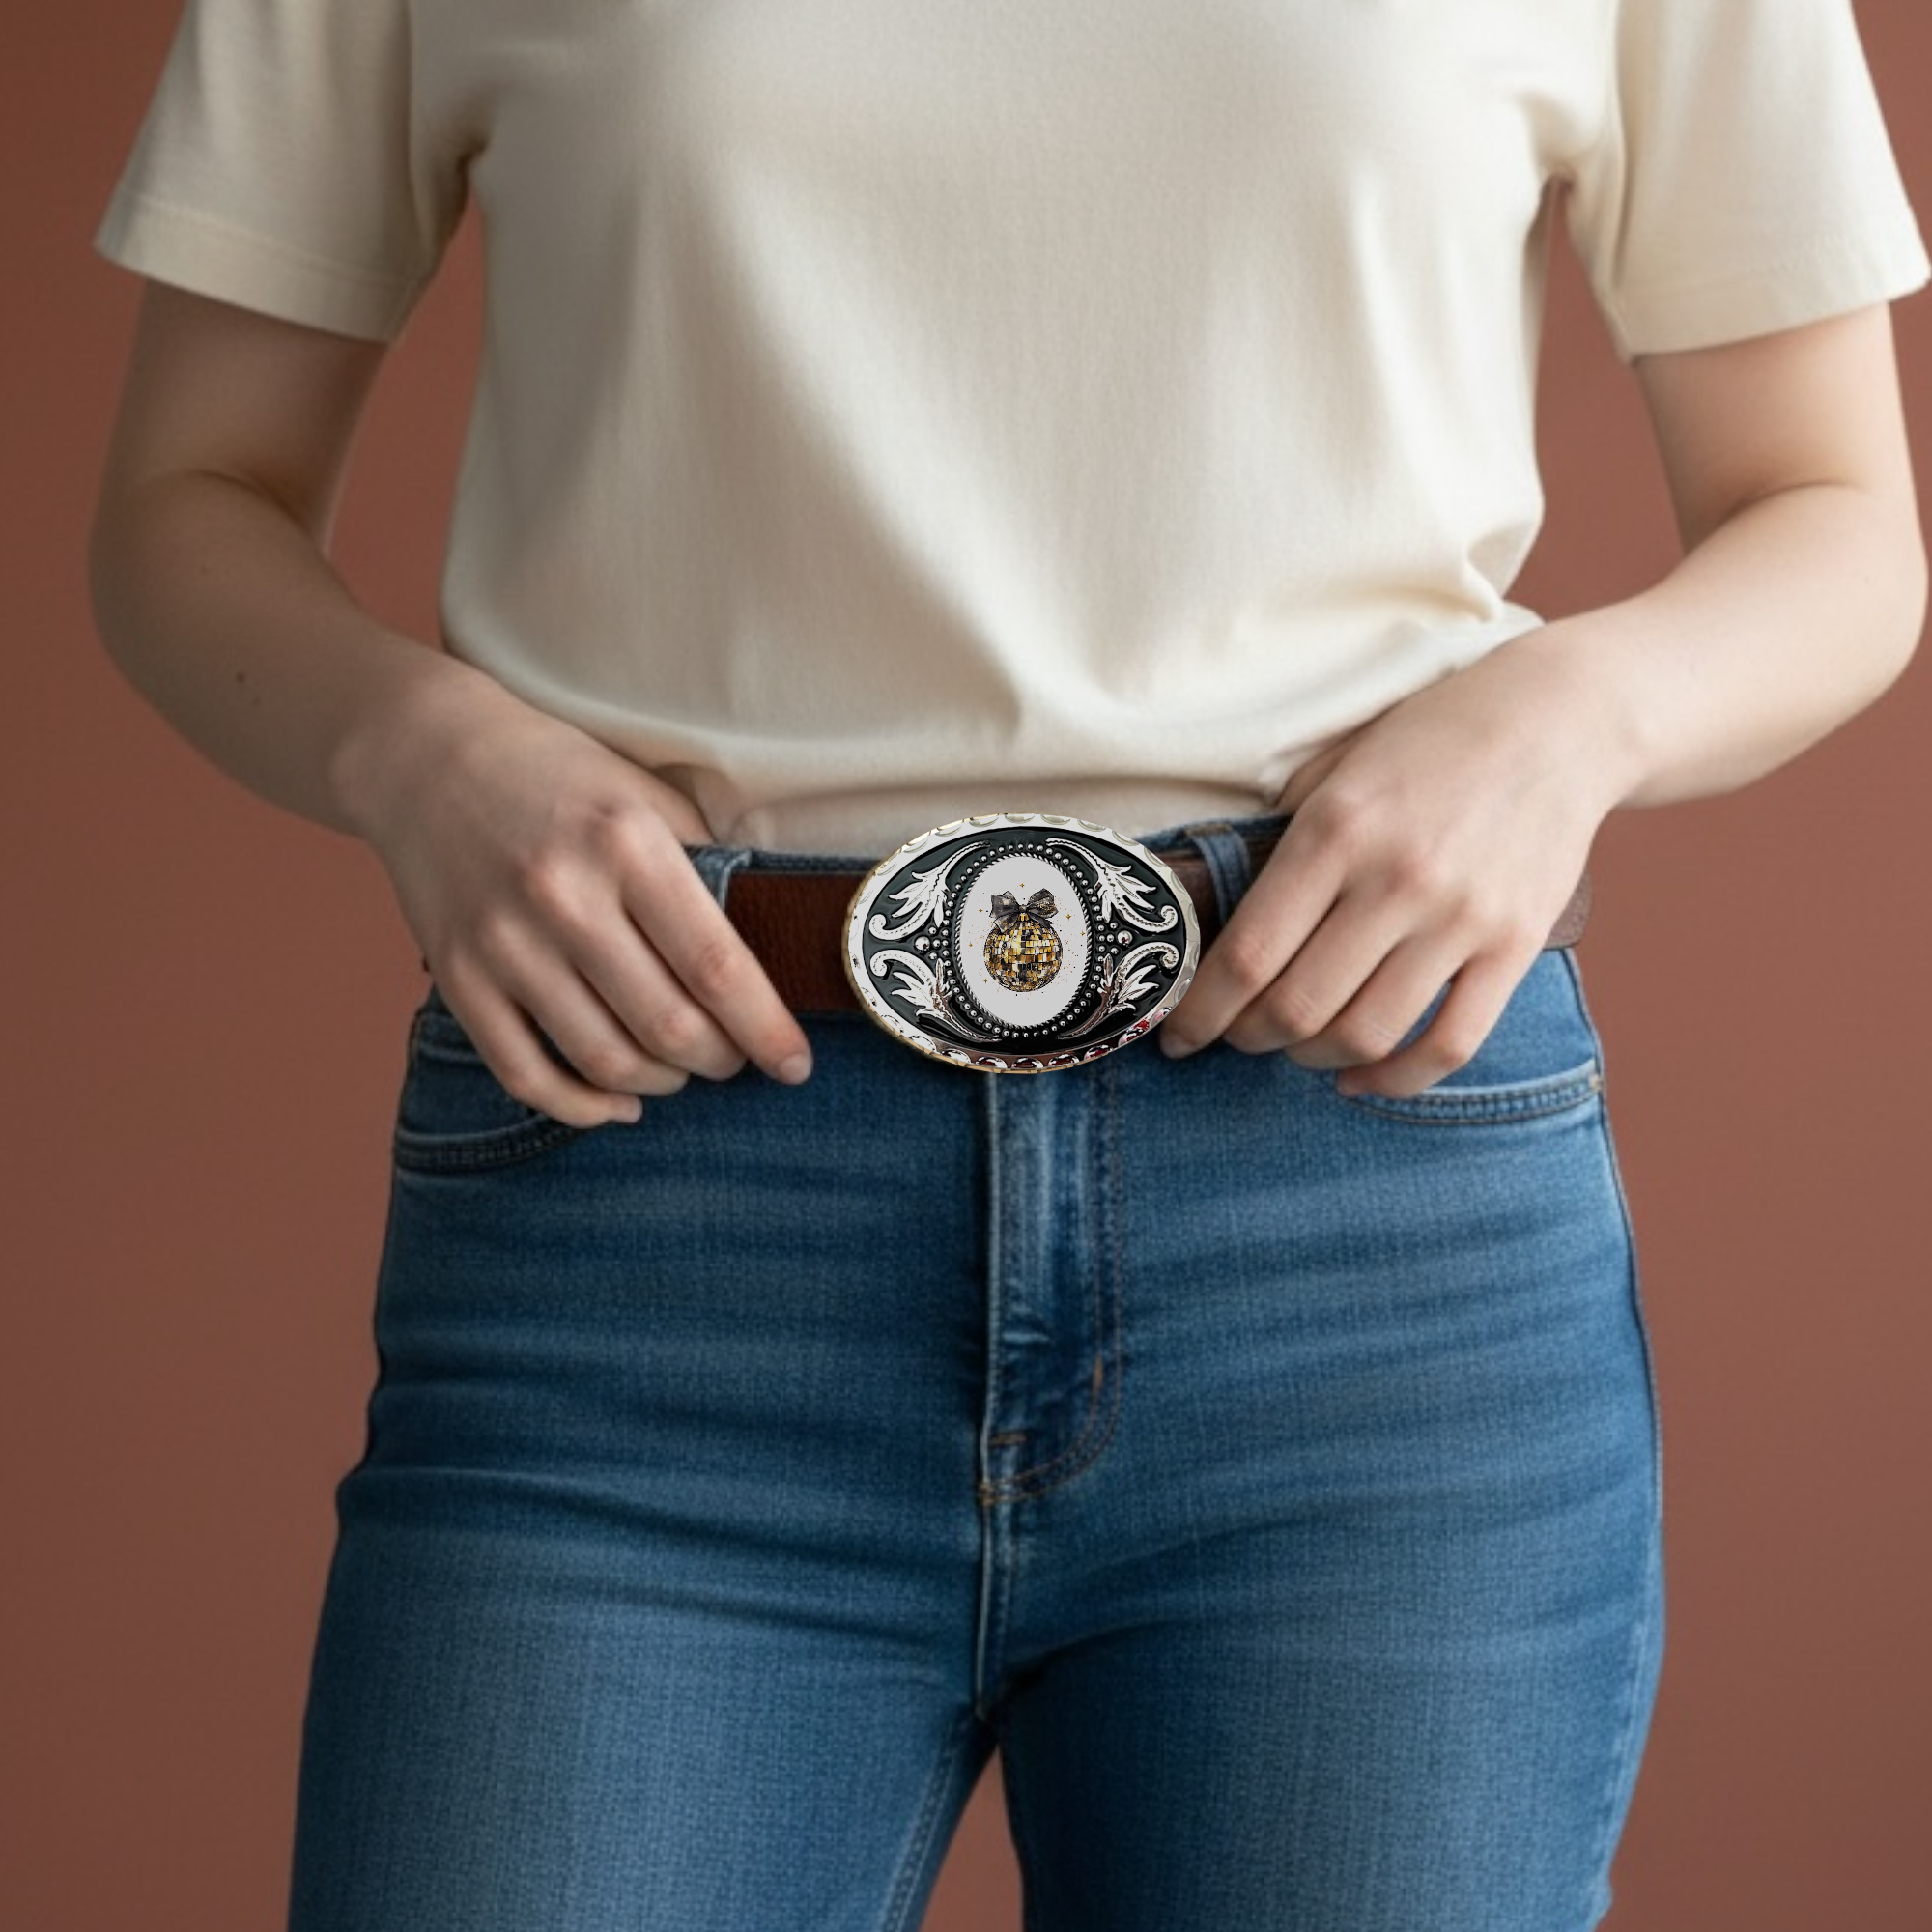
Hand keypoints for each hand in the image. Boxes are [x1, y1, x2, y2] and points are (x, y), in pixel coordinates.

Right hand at [355, 668, 812, 1125]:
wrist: (426, 755)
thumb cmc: (560, 777)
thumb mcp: (648, 795)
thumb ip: (707, 865)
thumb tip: (768, 950)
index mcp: (627, 845)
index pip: (716, 965)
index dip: (765, 1028)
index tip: (794, 1063)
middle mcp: (564, 896)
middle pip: (667, 1025)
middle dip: (720, 1060)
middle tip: (735, 1058)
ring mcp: (504, 943)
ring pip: (604, 1059)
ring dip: (660, 1083)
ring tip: (680, 1070)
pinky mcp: (459, 978)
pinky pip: (527, 1074)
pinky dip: (582, 1106)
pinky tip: (618, 1102)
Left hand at [1159, 633, 1628, 1096]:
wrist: (1559, 720)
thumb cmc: (1428, 741)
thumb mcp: (1333, 769)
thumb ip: (1279, 842)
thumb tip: (1217, 926)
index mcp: (1336, 830)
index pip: (1247, 955)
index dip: (1199, 1012)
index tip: (1175, 1033)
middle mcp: (1397, 879)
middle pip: (1297, 1008)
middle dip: (1248, 1038)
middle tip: (1236, 1036)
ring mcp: (1462, 918)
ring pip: (1365, 1034)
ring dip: (1312, 1059)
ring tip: (1297, 1048)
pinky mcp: (1516, 946)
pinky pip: (1450, 1045)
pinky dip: (1396, 1079)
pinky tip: (1361, 1076)